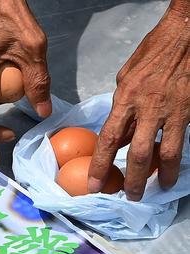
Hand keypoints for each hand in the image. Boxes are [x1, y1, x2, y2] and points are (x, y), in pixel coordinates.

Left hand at [89, 3, 189, 200]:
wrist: (186, 35)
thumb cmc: (153, 53)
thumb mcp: (126, 78)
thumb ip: (121, 107)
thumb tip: (120, 132)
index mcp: (125, 99)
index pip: (108, 140)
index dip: (100, 166)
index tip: (94, 186)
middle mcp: (147, 108)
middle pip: (137, 154)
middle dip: (132, 180)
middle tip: (130, 196)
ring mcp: (172, 111)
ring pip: (166, 153)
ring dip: (160, 175)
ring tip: (157, 188)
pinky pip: (182, 139)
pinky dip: (176, 156)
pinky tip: (172, 167)